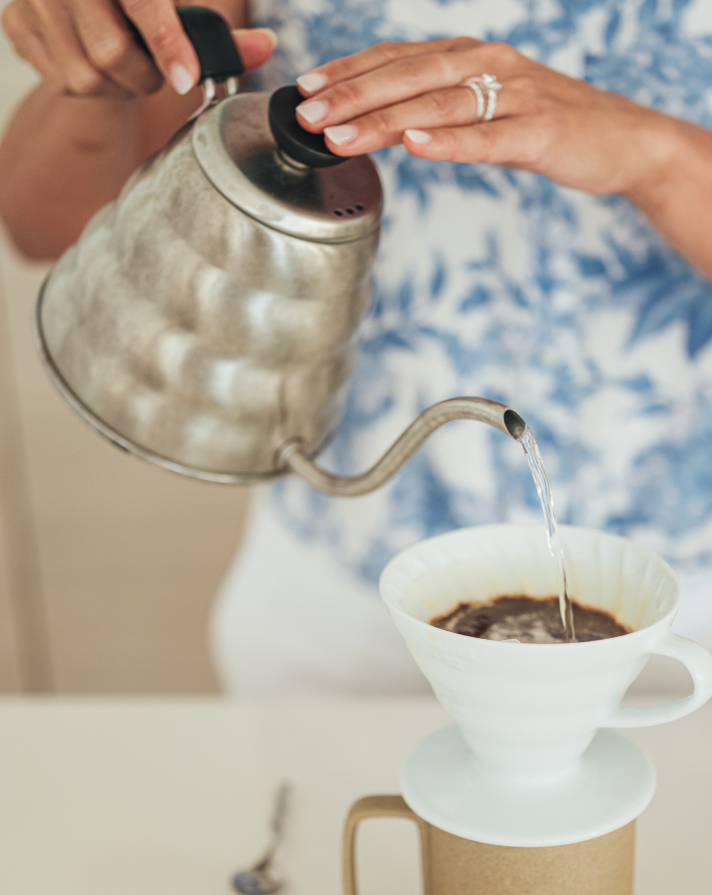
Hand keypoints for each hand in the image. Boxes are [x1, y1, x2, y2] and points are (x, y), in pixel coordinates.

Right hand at [1, 0, 274, 98]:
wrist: (89, 4)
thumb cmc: (139, 8)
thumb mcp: (178, 10)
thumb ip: (220, 35)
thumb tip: (265, 47)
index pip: (142, 2)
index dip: (166, 43)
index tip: (186, 79)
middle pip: (111, 53)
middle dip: (143, 77)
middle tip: (156, 71)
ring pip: (85, 77)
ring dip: (117, 88)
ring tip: (127, 66)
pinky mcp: (16, 24)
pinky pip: (60, 82)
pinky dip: (88, 86)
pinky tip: (96, 64)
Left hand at [294, 39, 675, 196]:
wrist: (623, 138)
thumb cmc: (547, 125)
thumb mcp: (485, 110)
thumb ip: (438, 110)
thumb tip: (382, 125)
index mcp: (471, 57)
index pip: (398, 58)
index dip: (349, 72)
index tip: (306, 90)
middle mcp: (489, 64)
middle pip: (408, 76)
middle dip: (352, 95)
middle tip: (306, 115)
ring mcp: (516, 95)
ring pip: (438, 104)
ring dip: (384, 120)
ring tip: (340, 135)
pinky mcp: (539, 131)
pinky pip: (487, 136)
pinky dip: (448, 141)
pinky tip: (414, 145)